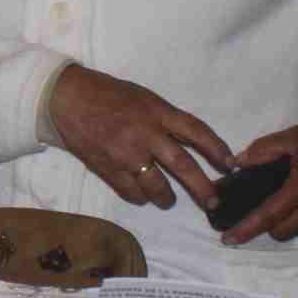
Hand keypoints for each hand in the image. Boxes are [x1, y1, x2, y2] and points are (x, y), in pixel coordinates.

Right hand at [47, 65, 233, 210]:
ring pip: (156, 185)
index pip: (196, 132)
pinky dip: (140, 196)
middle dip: (202, 187)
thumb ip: (165, 119)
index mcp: (157, 111)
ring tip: (168, 201)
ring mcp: (125, 153)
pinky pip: (130, 191)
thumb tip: (190, 142)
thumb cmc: (107, 94)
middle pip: (182, 165)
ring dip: (167, 197)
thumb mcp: (143, 98)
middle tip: (213, 202)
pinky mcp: (106, 167)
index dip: (217, 150)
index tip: (231, 165)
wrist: (66, 98)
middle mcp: (145, 133)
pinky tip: (142, 196)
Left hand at [222, 114, 297, 245]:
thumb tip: (237, 162)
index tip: (227, 239)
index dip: (246, 229)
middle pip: (282, 231)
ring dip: (286, 218)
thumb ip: (262, 150)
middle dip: (266, 224)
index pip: (268, 216)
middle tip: (255, 207)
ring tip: (278, 195)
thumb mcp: (293, 136)